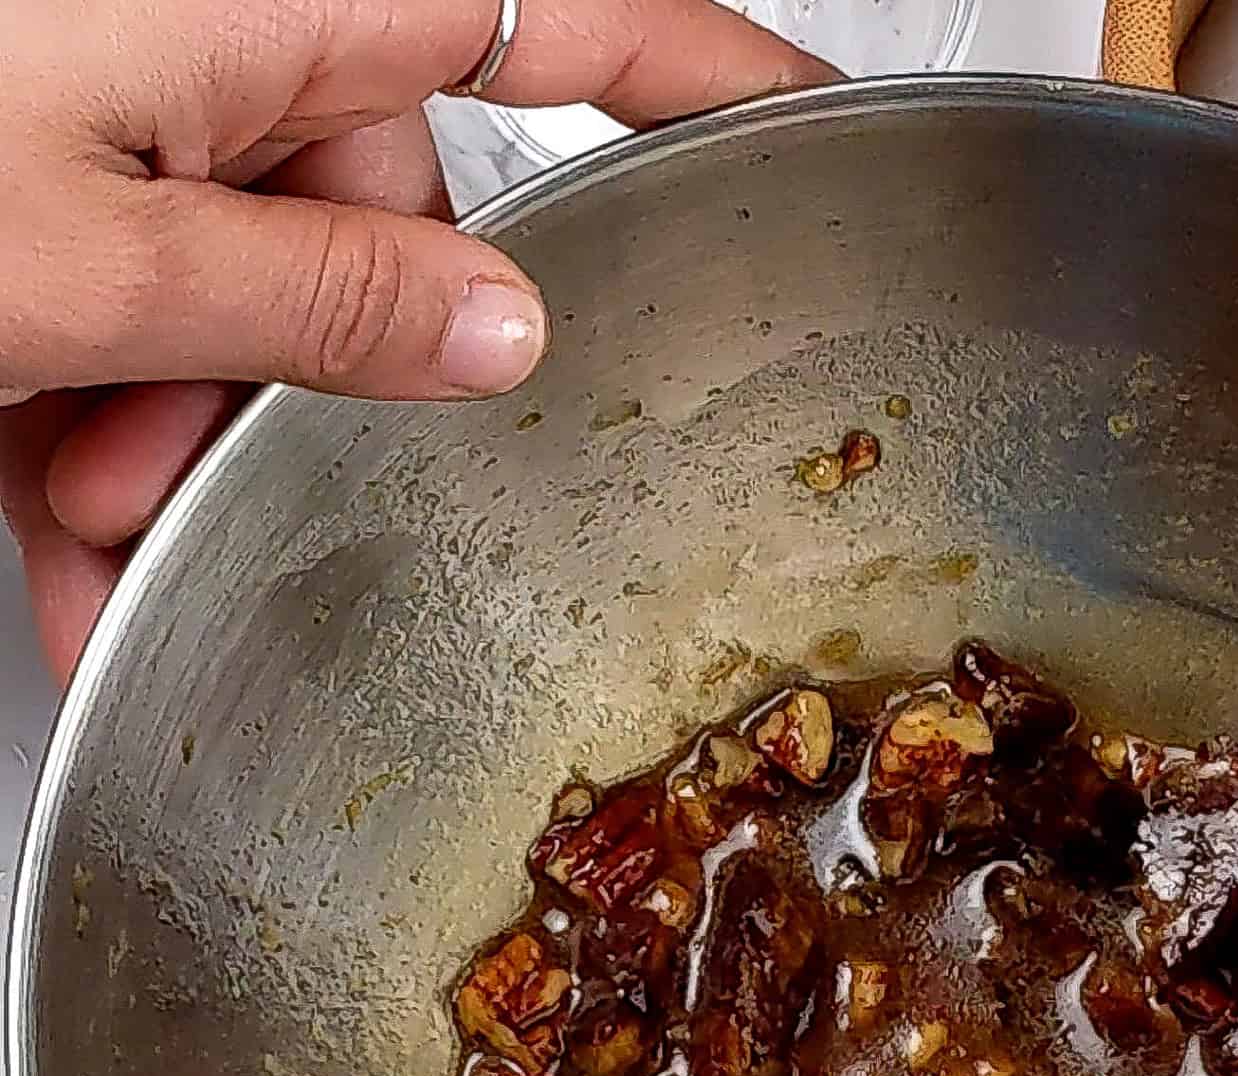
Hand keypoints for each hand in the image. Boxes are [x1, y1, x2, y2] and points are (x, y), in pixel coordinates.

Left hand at [0, 0, 834, 679]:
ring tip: (54, 511)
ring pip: (237, 281)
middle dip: (280, 384)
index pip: (569, 13)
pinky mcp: (58, 140)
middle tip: (161, 482)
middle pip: (370, 213)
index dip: (708, 69)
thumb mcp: (82, 251)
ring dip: (160, 429)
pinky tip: (34, 516)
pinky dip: (89, 405)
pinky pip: (137, 283)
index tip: (811, 117)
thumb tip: (493, 336)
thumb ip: (319, 301)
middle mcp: (215, 18)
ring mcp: (130, 77)